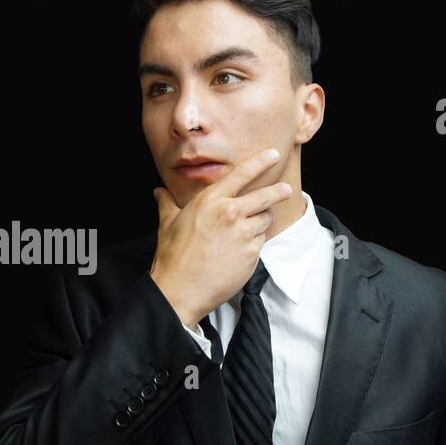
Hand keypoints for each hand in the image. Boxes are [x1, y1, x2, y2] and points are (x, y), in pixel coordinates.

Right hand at [149, 149, 293, 326]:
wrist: (181, 290)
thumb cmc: (172, 256)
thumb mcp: (168, 224)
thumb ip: (167, 203)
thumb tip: (159, 192)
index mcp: (210, 201)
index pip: (241, 174)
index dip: (260, 162)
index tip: (273, 154)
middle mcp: (230, 213)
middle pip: (266, 196)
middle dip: (279, 191)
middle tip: (286, 189)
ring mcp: (243, 234)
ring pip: (264, 220)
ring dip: (260, 222)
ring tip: (246, 231)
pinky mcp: (251, 254)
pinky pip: (260, 242)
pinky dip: (254, 243)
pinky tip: (239, 251)